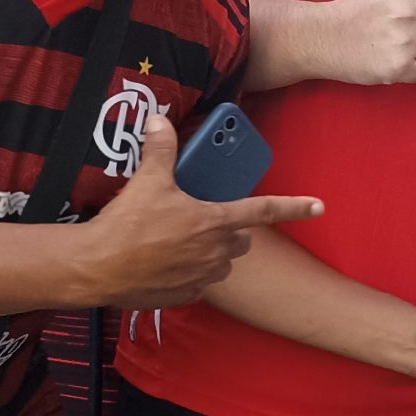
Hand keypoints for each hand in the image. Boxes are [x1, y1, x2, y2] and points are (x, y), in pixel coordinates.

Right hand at [81, 109, 322, 309]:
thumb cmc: (127, 226)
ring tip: (184, 241)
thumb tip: (160, 121)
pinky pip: (200, 282)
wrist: (97, 268)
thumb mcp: (147, 181)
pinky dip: (191, 273)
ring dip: (213, 252)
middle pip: (241, 239)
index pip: (264, 210)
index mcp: (215, 220)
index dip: (294, 207)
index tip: (318, 206)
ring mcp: (202, 276)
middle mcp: (216, 251)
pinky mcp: (185, 295)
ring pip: (223, 263)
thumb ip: (160, 150)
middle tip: (204, 218)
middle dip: (230, 228)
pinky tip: (168, 263)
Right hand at [320, 0, 415, 84]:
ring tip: (387, 46)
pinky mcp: (399, 66)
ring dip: (412, 52)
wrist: (323, 38)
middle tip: (390, 30)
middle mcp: (406, 12)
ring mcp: (404, 41)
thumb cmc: (356, 13)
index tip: (407, 12)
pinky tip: (386, 60)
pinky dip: (406, 71)